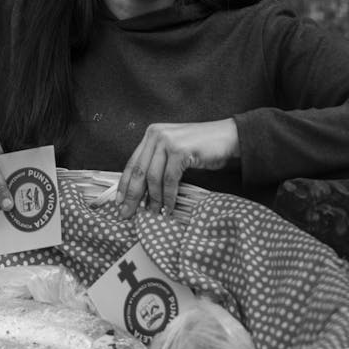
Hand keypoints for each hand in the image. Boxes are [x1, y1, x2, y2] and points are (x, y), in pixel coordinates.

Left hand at [116, 119, 240, 218]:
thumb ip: (157, 163)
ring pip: (153, 178)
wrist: (229, 137)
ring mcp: (168, 141)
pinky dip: (168, 196)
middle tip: (128, 213)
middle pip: (139, 171)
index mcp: (152, 134)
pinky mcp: (180, 150)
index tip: (120, 201)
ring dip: (153, 199)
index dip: (125, 184)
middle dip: (133, 196)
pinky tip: (168, 207)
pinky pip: (169, 180)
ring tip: (154, 213)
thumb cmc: (203, 147)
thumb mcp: (174, 151)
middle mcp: (156, 135)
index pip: (132, 162)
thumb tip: (141, 191)